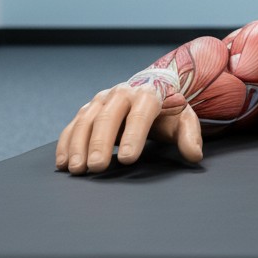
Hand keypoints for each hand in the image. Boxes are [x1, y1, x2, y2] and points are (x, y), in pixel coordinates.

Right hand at [55, 84, 202, 174]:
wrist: (151, 88)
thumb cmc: (167, 109)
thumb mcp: (183, 119)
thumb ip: (189, 135)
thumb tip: (195, 155)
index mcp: (149, 93)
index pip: (141, 113)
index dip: (134, 135)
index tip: (128, 159)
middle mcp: (123, 93)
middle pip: (108, 116)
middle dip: (101, 142)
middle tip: (97, 168)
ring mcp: (102, 99)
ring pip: (86, 119)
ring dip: (79, 144)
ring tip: (78, 169)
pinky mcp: (88, 108)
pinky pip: (73, 124)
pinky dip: (66, 142)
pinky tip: (63, 162)